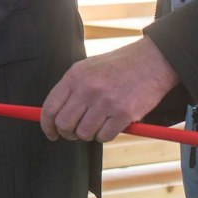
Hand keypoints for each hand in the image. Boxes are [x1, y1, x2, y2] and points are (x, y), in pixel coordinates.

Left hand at [40, 37, 179, 141]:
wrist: (151, 61)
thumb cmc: (118, 66)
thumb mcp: (87, 68)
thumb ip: (70, 89)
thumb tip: (54, 113)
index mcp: (75, 76)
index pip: (50, 107)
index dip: (47, 125)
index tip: (51, 133)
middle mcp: (88, 89)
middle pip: (65, 124)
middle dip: (67, 133)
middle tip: (74, 132)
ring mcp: (105, 102)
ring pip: (84, 133)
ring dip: (88, 134)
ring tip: (96, 124)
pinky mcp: (123, 114)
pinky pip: (104, 136)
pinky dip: (105, 135)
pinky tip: (110, 125)